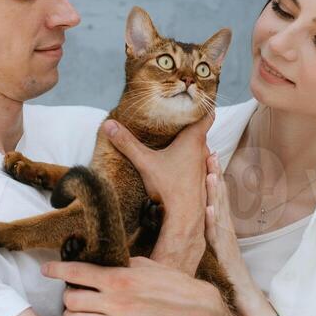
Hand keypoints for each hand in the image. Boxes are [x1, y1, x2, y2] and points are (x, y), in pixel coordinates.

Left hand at [43, 255, 224, 315]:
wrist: (197, 312)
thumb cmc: (173, 285)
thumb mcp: (146, 265)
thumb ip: (121, 265)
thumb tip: (99, 262)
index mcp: (119, 278)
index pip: (76, 272)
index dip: (56, 270)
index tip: (47, 270)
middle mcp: (116, 301)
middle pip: (71, 299)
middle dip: (68, 295)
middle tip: (73, 294)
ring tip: (76, 312)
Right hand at [101, 115, 211, 232]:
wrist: (185, 218)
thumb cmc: (169, 187)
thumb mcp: (145, 162)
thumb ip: (127, 143)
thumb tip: (108, 124)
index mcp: (194, 140)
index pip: (207, 114)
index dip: (204, 104)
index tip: (196, 97)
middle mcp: (203, 150)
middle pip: (200, 131)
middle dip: (189, 124)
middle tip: (176, 116)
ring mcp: (205, 167)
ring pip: (199, 149)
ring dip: (189, 144)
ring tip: (174, 139)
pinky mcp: (202, 181)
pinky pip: (198, 164)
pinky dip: (190, 159)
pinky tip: (177, 163)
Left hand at [205, 152, 277, 315]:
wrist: (245, 310)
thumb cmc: (223, 286)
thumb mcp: (207, 260)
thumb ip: (199, 245)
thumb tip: (178, 235)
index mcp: (219, 233)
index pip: (213, 201)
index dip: (209, 180)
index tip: (203, 158)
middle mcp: (225, 236)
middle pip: (220, 201)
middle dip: (215, 176)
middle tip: (209, 151)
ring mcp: (228, 247)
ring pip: (222, 216)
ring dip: (217, 194)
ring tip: (210, 173)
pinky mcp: (228, 260)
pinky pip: (221, 240)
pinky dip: (216, 225)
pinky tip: (210, 212)